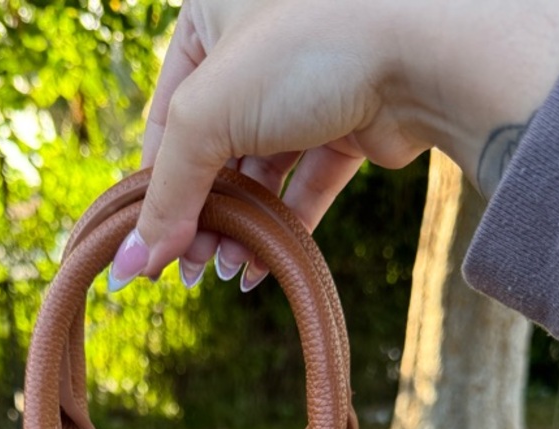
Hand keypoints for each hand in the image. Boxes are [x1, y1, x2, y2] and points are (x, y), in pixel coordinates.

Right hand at [108, 0, 558, 291]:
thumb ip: (166, 191)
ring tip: (228, 272)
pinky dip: (283, 226)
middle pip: (212, 150)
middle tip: (192, 272)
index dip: (155, 189)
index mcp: (210, 13)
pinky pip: (304, 182)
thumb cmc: (308, 48)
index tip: (148, 251)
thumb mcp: (207, 115)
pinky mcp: (349, 122)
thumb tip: (132, 263)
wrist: (426, 50)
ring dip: (241, 227)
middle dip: (202, 215)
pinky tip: (263, 268)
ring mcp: (307, 84)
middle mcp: (257, 44)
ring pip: (259, 171)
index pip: (166, 117)